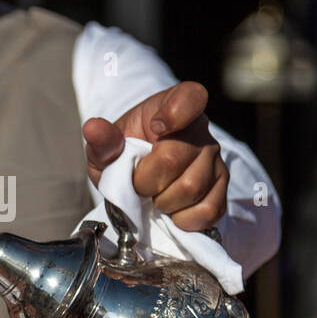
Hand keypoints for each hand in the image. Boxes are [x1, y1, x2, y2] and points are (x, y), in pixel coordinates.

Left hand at [82, 81, 228, 231]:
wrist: (141, 177)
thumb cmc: (124, 156)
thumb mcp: (105, 149)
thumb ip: (102, 141)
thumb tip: (93, 128)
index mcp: (172, 106)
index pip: (190, 97)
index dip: (176, 112)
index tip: (156, 127)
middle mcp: (200, 129)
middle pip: (173, 159)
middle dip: (145, 182)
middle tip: (137, 185)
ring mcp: (215, 158)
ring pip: (192, 188)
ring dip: (163, 203)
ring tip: (154, 197)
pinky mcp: (222, 187)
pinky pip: (209, 210)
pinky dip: (184, 220)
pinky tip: (173, 212)